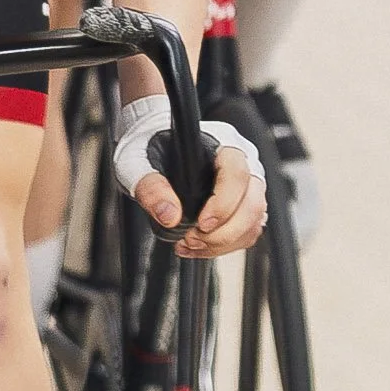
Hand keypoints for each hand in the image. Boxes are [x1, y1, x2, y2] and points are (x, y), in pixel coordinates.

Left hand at [133, 140, 266, 257]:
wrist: (151, 151)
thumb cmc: (148, 149)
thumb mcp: (136, 163)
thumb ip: (151, 187)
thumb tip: (170, 215)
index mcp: (222, 144)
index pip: (237, 174)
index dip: (223, 204)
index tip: (201, 224)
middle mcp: (243, 163)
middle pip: (253, 203)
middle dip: (224, 232)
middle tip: (191, 238)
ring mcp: (247, 186)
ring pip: (253, 222)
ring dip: (224, 242)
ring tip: (190, 243)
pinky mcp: (243, 206)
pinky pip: (246, 233)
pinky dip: (224, 246)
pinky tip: (197, 245)